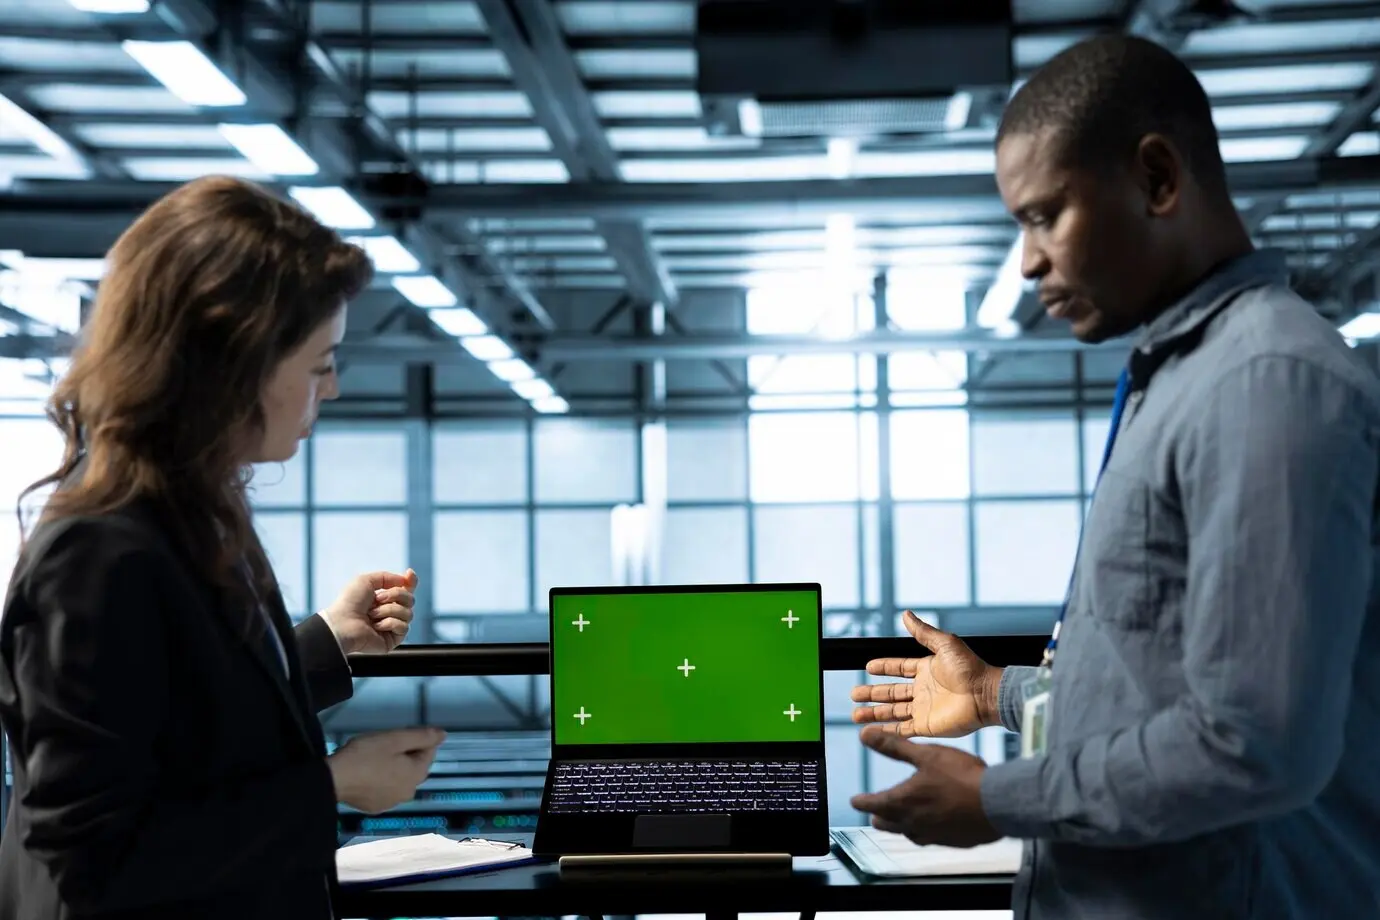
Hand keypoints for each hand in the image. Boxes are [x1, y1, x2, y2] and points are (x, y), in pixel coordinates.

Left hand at [320, 569, 416, 654]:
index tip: (409, 574)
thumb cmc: (349, 603)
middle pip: (410, 599)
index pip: (405, 590)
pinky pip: (404, 627)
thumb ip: (387, 577)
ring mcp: (392, 626)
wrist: (342, 623)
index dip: (410, 582)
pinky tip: (376, 626)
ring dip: (389, 610)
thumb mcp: (366, 580)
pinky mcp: (392, 639)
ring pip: (408, 613)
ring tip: (372, 615)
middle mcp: (389, 612)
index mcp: (383, 599)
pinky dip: (389, 623)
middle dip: (397, 595)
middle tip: (378, 598)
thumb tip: (404, 580)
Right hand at [327, 726, 444, 813]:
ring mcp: (391, 803)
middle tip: (384, 744)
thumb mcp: (395, 739)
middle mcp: (409, 792)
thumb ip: (421, 736)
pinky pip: (385, 789)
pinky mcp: (375, 807)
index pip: (428, 751)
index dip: (416, 738)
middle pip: (414, 766)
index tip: (398, 733)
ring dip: (393, 767)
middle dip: (405, 753)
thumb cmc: (366, 755)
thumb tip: (443, 735)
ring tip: (374, 757)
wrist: (333, 780)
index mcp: (417, 775)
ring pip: (400, 778)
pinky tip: (367, 773)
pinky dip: (381, 780)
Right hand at [851, 611, 1000, 737]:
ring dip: (874, 713)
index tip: (868, 667)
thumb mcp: (944, 644)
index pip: (899, 668)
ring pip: (892, 712)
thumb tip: (905, 614)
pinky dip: (887, 731)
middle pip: (891, 692)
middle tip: (854, 694)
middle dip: (872, 694)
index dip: (884, 667)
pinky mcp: (927, 726)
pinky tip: (873, 731)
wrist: (985, 694)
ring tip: (856, 714)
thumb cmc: (970, 667)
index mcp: (926, 670)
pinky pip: (902, 729)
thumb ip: (923, 632)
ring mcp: (924, 709)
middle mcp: (923, 690)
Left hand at [851, 726, 999, 847]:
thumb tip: (864, 735)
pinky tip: (930, 825)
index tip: (855, 800)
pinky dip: (923, 830)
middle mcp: (912, 823)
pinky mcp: (950, 841)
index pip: (872, 804)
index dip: (861, 801)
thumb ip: (894, 747)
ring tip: (899, 818)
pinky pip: (929, 838)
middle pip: (886, 823)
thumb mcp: (926, 755)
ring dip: (900, 825)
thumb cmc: (962, 777)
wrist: (998, 805)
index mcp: (902, 801)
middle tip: (874, 811)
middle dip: (878, 815)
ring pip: (907, 833)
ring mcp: (932, 835)